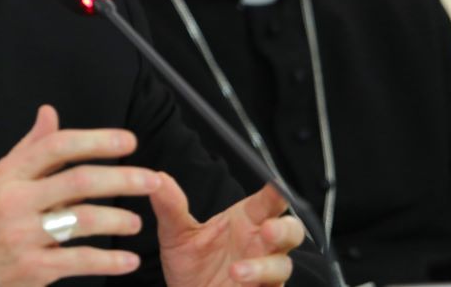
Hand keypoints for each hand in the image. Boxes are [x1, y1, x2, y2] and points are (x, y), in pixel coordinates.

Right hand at [0, 105, 162, 285]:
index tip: (127, 142)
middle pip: (78, 181)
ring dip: (118, 220)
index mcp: (8, 175)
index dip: (96, 140)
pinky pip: (79, 262)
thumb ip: (28, 148)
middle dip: (122, 178)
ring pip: (82, 221)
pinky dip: (109, 261)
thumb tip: (50, 113)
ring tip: (136, 222)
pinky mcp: (31, 269)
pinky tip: (127, 260)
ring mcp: (22, 236)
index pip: (57, 147)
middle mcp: (15, 201)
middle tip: (151, 179)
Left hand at [151, 177, 304, 286]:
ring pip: (282, 266)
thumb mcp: (176, 234)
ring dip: (264, 268)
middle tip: (267, 231)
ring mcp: (264, 273)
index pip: (269, 202)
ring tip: (236, 272)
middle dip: (284, 230)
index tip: (276, 186)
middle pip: (290, 231)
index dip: (276, 193)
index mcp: (246, 221)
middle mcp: (260, 245)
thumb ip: (171, 207)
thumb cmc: (190, 264)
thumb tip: (160, 179)